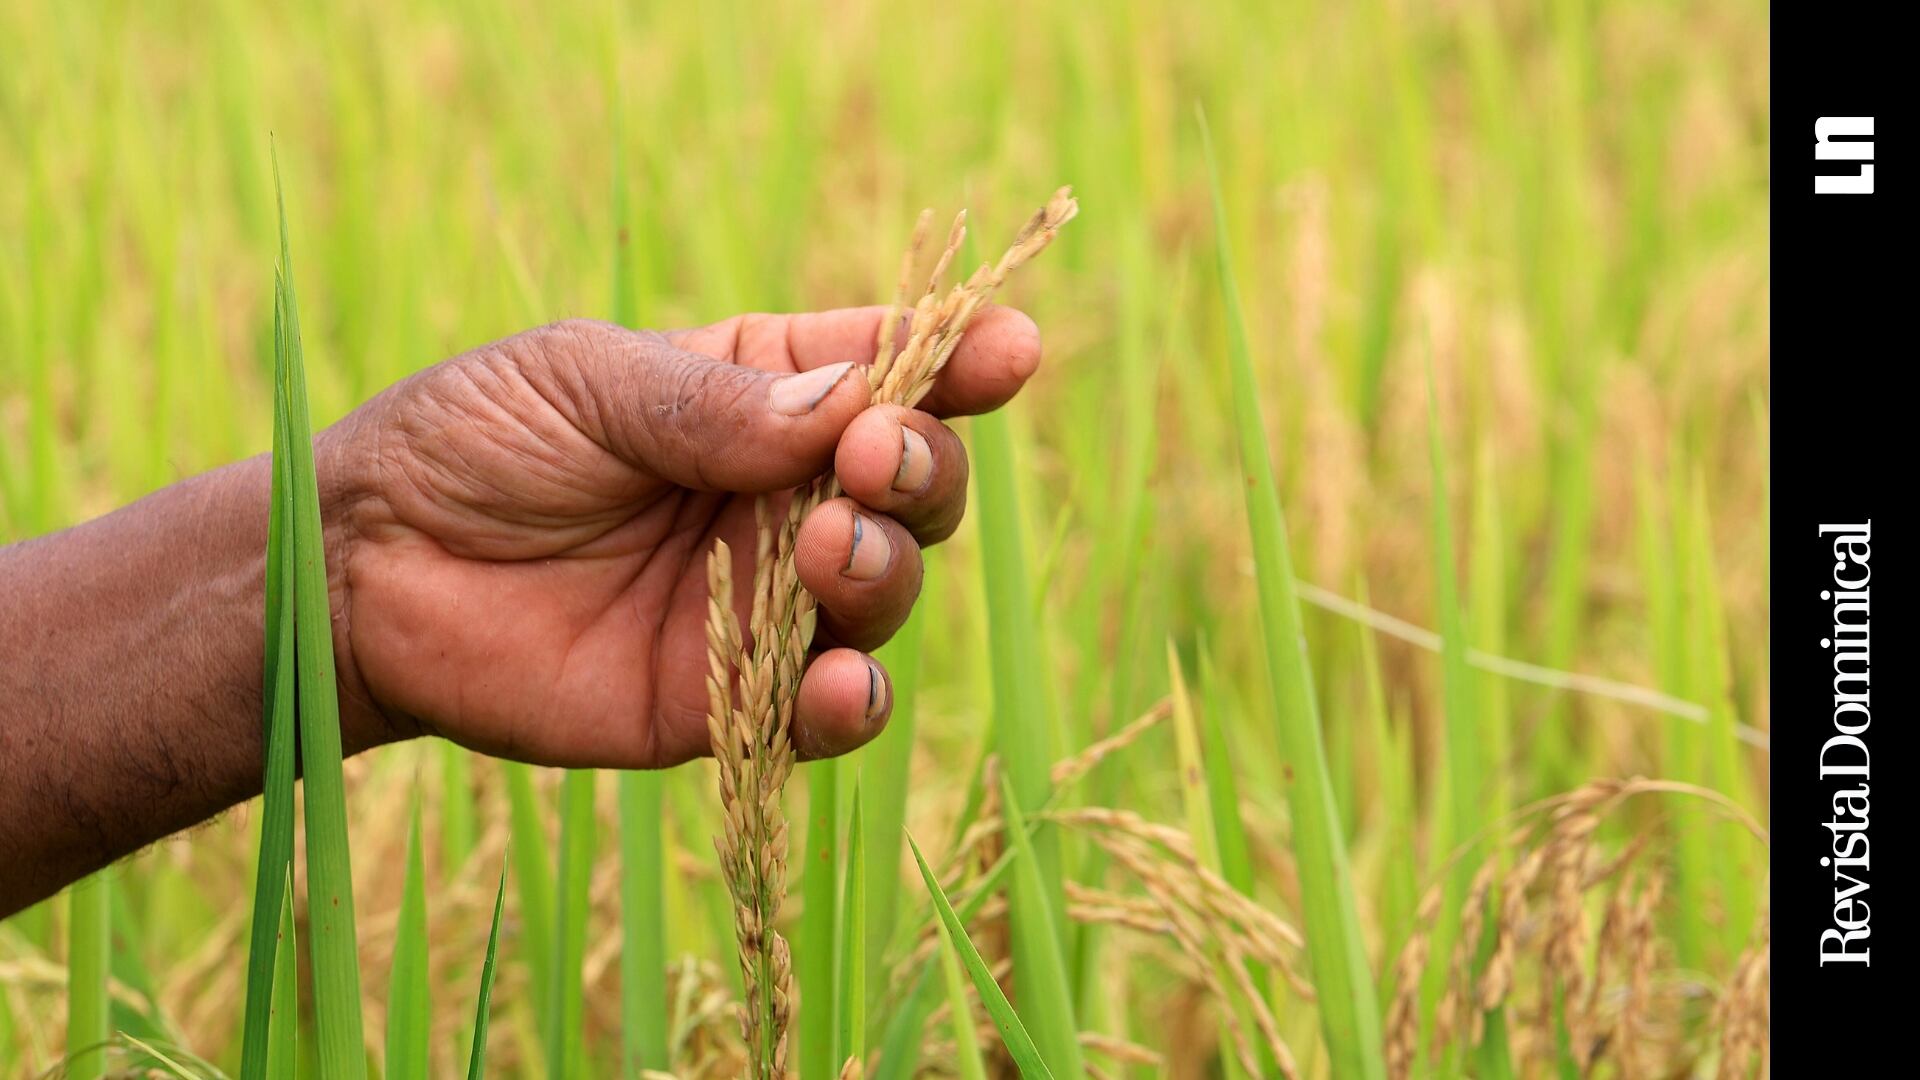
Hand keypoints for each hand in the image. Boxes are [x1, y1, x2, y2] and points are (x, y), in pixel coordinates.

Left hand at [323, 310, 1038, 767]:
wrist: (370, 572)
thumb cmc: (474, 442)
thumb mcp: (584, 382)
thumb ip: (712, 402)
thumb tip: (846, 405)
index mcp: (761, 394)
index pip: (886, 372)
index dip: (959, 360)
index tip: (1012, 350)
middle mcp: (783, 497)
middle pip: (912, 482)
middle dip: (920, 465)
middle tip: (870, 456)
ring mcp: (766, 602)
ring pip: (887, 590)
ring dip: (886, 568)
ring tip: (826, 549)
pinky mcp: (731, 701)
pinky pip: (828, 711)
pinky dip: (852, 700)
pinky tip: (836, 681)